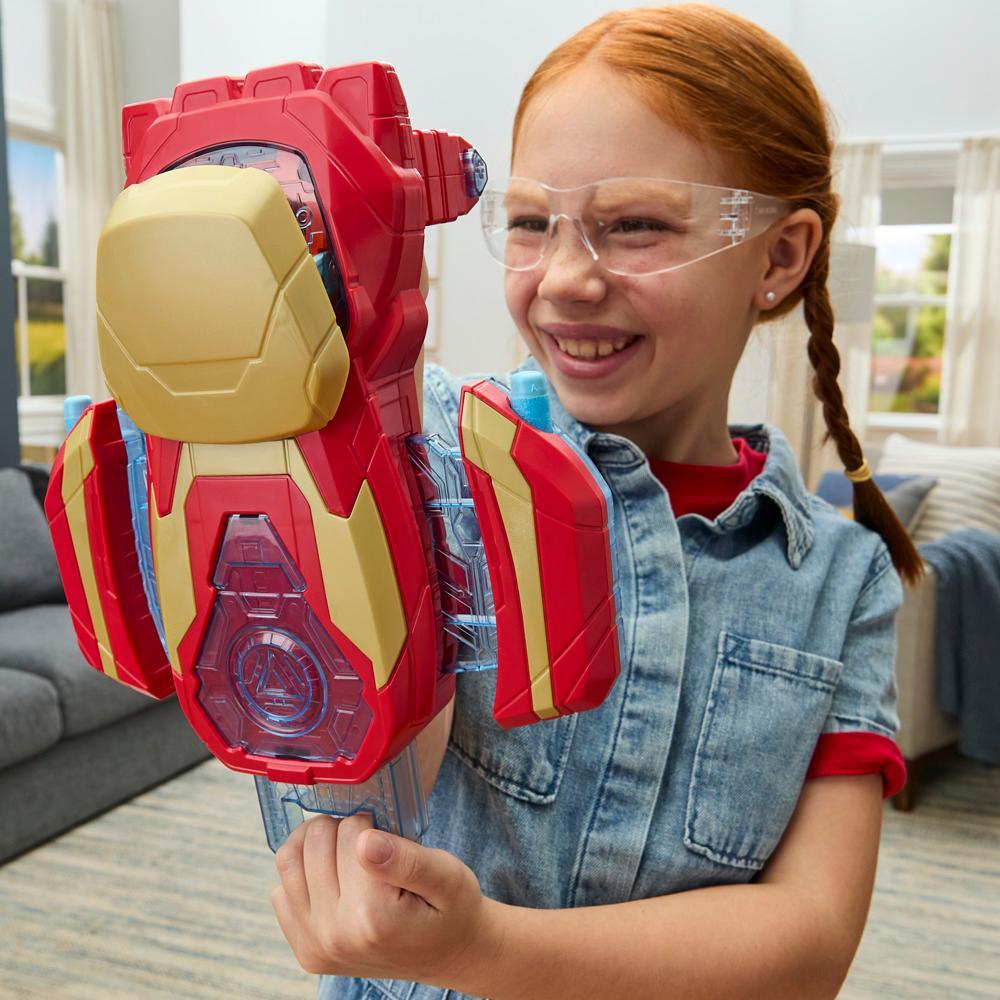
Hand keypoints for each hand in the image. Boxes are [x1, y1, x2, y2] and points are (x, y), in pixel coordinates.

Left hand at [271, 812, 495, 985]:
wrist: (448, 954)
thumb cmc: (450, 908)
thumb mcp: (448, 876)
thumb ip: (407, 859)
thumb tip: (365, 841)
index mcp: (372, 915)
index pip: (350, 831)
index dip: (372, 823)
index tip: (389, 838)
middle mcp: (336, 935)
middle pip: (315, 840)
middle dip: (342, 829)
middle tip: (370, 843)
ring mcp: (316, 947)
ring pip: (289, 860)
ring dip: (316, 845)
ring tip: (347, 852)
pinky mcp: (306, 952)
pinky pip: (281, 891)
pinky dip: (303, 875)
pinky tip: (333, 879)